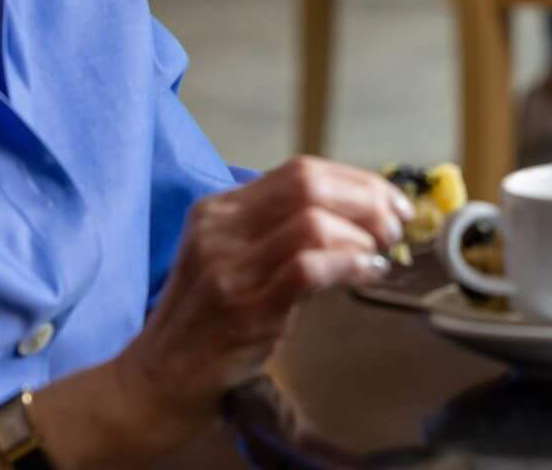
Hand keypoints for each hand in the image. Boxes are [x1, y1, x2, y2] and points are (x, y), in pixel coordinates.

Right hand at [113, 158, 411, 438]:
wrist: (157, 380)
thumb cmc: (207, 318)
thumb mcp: (230, 256)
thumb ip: (282, 229)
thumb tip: (361, 213)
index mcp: (219, 209)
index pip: (301, 170)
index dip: (358, 182)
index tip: (392, 201)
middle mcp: (219, 230)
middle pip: (310, 185)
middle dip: (368, 201)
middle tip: (394, 227)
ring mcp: (229, 270)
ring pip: (313, 223)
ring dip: (362, 236)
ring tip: (378, 255)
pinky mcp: (244, 310)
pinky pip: (309, 269)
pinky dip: (351, 264)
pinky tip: (367, 274)